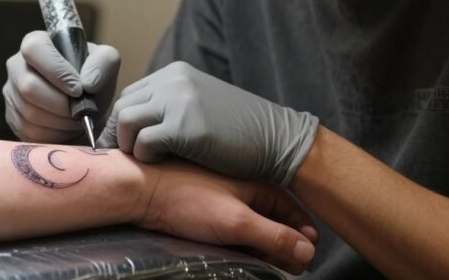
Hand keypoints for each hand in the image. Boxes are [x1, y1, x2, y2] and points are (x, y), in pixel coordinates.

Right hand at [3, 31, 119, 142]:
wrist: (87, 108)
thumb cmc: (93, 81)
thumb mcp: (106, 64)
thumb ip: (104, 62)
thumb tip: (87, 82)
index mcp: (37, 43)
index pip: (34, 49)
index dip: (57, 71)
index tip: (79, 89)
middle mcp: (16, 65)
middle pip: (28, 87)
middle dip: (61, 104)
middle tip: (81, 110)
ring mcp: (11, 93)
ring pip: (29, 113)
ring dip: (60, 122)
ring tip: (77, 119)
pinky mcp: (12, 118)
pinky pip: (29, 132)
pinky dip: (54, 135)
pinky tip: (66, 128)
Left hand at [98, 61, 318, 185]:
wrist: (277, 140)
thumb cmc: (239, 131)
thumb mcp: (200, 103)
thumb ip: (171, 104)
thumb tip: (134, 123)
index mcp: (176, 73)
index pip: (131, 95)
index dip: (124, 122)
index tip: (127, 143)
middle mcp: (173, 81)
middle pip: (123, 107)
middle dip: (120, 135)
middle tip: (127, 158)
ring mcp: (178, 101)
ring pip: (126, 122)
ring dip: (130, 145)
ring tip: (146, 160)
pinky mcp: (184, 127)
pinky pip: (144, 143)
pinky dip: (146, 157)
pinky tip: (162, 164)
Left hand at [137, 160, 317, 274]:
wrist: (139, 191)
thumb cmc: (187, 200)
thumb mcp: (237, 222)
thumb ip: (274, 236)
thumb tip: (309, 250)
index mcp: (254, 181)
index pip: (290, 208)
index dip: (302, 232)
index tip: (309, 256)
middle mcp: (241, 185)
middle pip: (273, 218)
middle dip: (285, 242)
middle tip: (291, 268)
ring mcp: (221, 196)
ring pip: (252, 224)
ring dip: (264, 244)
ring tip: (270, 265)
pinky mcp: (204, 207)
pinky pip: (232, 226)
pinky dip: (243, 241)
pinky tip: (243, 255)